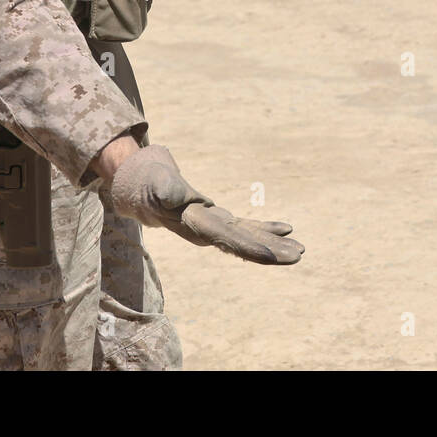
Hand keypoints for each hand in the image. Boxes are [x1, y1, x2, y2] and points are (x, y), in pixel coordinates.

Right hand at [110, 145, 303, 264]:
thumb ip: (164, 189)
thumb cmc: (146, 180)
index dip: (251, 247)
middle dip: (270, 251)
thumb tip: (174, 196)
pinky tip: (285, 229)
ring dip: (272, 244)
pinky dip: (264, 228)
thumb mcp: (153, 181)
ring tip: (299, 250)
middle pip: (242, 244)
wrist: (137, 184)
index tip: (274, 255)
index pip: (227, 240)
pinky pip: (244, 227)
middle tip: (298, 255)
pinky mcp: (216, 218)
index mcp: (194, 225)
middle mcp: (206, 231)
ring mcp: (212, 226)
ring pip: (247, 238)